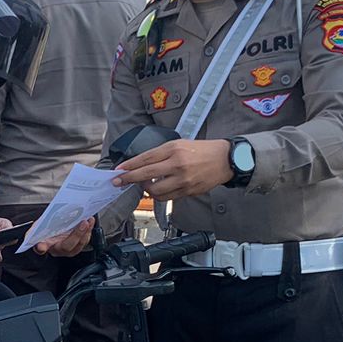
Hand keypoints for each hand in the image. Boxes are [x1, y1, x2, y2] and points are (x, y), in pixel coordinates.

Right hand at [36, 218, 95, 257]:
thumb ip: (35, 231)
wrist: (52, 229)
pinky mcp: (77, 245)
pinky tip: (90, 222)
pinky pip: (84, 241)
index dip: (41, 248)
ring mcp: (69, 249)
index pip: (41, 248)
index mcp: (45, 244)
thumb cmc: (45, 229)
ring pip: (78, 245)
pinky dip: (88, 231)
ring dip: (85, 232)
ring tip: (89, 221)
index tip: (41, 246)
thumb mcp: (37, 228)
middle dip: (76, 235)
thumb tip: (38, 237)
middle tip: (82, 223)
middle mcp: (57, 249)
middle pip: (67, 246)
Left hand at [113, 140, 231, 201]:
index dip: (129, 166)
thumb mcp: (179, 144)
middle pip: (146, 175)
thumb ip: (160, 154)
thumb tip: (141, 165)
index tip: (118, 170)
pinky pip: (167, 197)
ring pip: (155, 190)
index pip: (146, 158)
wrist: (224, 159)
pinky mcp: (188, 191)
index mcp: (174, 149)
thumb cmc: (201, 150)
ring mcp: (183, 180)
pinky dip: (159, 195)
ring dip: (146, 189)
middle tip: (118, 181)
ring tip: (144, 185)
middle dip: (129, 179)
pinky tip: (157, 189)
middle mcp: (177, 164)